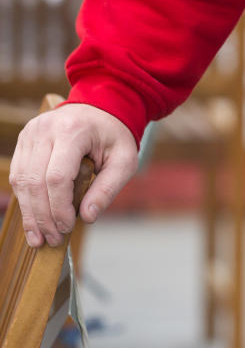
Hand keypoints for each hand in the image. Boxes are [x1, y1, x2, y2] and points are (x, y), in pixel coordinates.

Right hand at [8, 103, 138, 246]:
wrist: (101, 108)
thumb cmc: (114, 136)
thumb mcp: (124, 161)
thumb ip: (107, 189)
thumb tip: (87, 218)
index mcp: (72, 131)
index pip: (57, 177)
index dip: (59, 207)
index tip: (66, 229)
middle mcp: (45, 130)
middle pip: (34, 181)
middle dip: (42, 215)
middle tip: (51, 240)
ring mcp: (30, 134)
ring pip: (20, 180)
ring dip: (29, 212)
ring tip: (39, 237)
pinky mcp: (24, 141)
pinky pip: (18, 175)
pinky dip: (24, 199)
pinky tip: (33, 220)